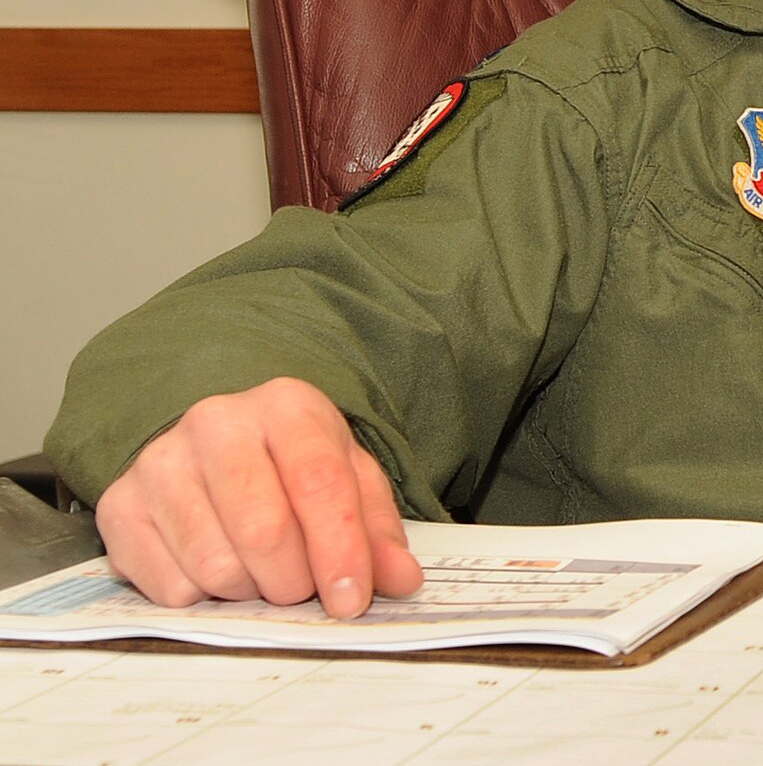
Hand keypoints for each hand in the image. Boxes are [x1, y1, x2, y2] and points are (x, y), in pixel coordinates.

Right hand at [95, 377, 424, 616]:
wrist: (216, 448)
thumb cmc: (291, 466)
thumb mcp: (348, 482)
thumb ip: (377, 532)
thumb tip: (400, 580)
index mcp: (286, 406)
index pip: (320, 483)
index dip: (340, 551)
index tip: (351, 600)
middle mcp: (218, 422)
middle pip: (264, 530)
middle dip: (294, 580)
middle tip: (302, 588)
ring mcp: (161, 462)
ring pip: (215, 565)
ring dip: (249, 591)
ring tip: (261, 572)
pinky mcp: (119, 505)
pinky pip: (168, 586)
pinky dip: (203, 598)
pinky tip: (215, 569)